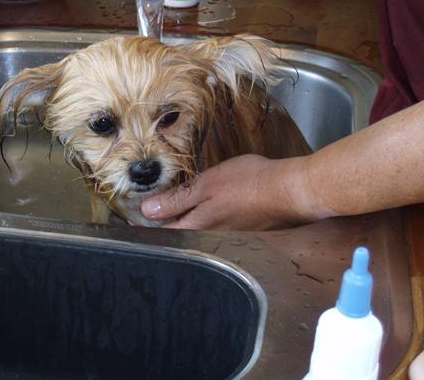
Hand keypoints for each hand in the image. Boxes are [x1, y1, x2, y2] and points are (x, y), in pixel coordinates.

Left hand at [141, 154, 330, 230]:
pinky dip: (206, 222)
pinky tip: (208, 212)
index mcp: (197, 227)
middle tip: (151, 218)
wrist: (288, 190)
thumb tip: (147, 212)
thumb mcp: (206, 185)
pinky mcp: (242, 231)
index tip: (135, 222)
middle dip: (165, 228)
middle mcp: (210, 238)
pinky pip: (215, 230)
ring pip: (198, 234)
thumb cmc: (248, 184)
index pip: (164, 234)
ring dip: (185, 225)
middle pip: (180, 236)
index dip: (148, 227)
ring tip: (173, 214)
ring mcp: (227, 237)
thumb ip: (177, 200)